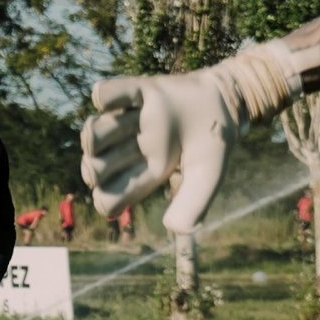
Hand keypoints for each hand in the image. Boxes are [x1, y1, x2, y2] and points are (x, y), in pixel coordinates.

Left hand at [80, 70, 241, 234]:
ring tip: (128, 123)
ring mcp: (129, 121)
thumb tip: (174, 228)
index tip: (124, 190)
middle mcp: (129, 150)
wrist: (228, 102)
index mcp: (143, 175)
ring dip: (100, 132)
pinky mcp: (135, 92)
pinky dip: (104, 97)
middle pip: (92, 168)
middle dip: (98, 167)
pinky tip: (115, 101)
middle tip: (127, 154)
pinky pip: (105, 93)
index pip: (107, 197)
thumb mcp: (207, 177)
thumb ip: (194, 204)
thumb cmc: (213, 144)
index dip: (106, 198)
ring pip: (92, 132)